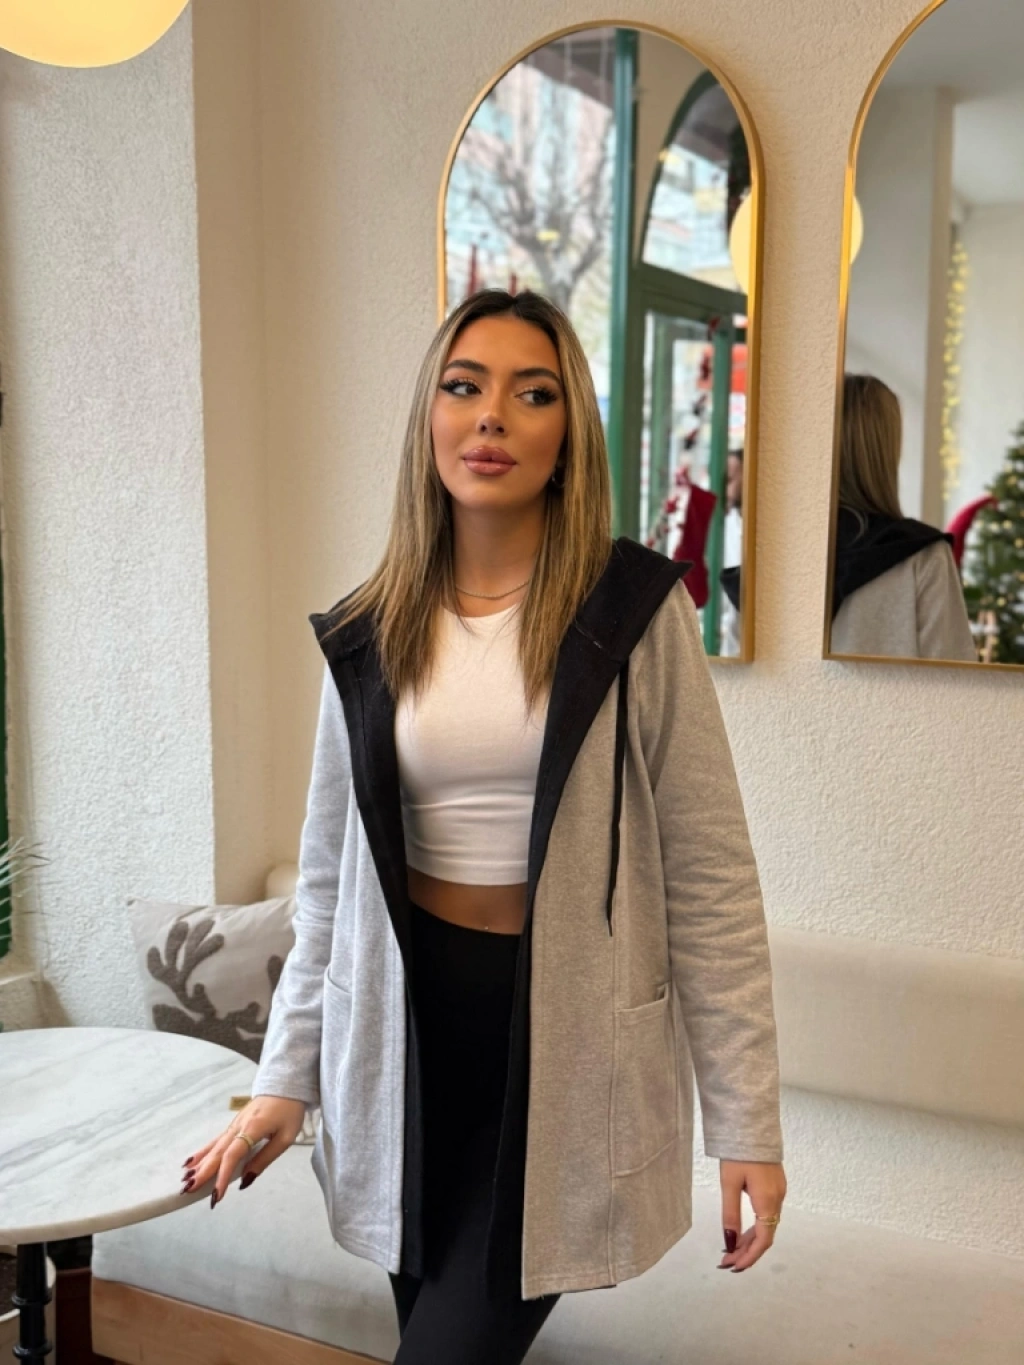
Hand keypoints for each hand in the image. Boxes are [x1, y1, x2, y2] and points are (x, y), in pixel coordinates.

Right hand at [179, 1095, 307, 1206]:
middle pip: (218, 1152)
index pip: (233, 1155)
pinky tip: (191, 1161)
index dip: (223, 1176)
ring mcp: (234, 1125)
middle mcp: (238, 1127)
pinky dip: (202, 1151)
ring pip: (214, 1146)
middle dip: (203, 1172)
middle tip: (188, 1190)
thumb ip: (265, 1159)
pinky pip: (216, 1140)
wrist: (285, 1084)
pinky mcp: (233, 1125)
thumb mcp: (286, 1137)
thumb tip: (244, 1181)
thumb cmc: (289, 1111)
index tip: (216, 1195)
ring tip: (184, 1179)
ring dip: (199, 1163)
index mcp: (253, 1129)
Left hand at [718, 1159, 785, 1272]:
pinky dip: (754, 1226)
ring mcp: (778, 1191)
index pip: (763, 1240)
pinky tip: (741, 1230)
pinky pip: (767, 1214)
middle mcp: (778, 1199)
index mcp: (768, 1201)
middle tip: (726, 1261)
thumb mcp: (729, 1183)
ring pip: (766, 1224)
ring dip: (749, 1240)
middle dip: (746, 1251)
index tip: (732, 1267)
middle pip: (765, 1235)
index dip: (749, 1257)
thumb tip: (729, 1244)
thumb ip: (730, 1215)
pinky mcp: (775, 1185)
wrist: (752, 1122)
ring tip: (730, 1250)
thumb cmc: (738, 1152)